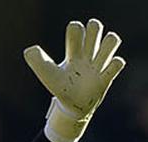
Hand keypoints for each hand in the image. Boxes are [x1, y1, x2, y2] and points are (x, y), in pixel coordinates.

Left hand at [24, 18, 125, 141]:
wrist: (71, 108)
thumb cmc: (60, 88)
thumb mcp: (47, 74)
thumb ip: (38, 61)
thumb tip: (29, 50)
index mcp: (73, 51)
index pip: (77, 28)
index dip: (76, 31)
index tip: (72, 48)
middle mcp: (87, 54)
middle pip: (96, 26)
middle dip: (94, 31)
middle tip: (87, 48)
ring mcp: (98, 65)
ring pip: (112, 40)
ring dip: (108, 45)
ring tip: (98, 60)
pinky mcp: (106, 78)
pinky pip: (117, 63)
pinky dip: (114, 65)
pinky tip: (104, 73)